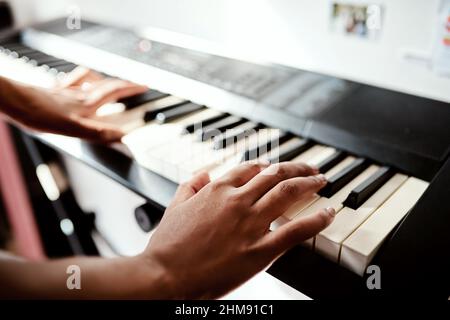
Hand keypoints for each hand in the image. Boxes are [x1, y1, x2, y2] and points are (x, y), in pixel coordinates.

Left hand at [0, 67, 146, 142]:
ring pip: (91, 82)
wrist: (13, 100)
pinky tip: (80, 83)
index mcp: (87, 104)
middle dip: (124, 85)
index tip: (144, 87)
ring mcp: (67, 91)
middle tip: (136, 85)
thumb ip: (99, 132)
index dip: (131, 90)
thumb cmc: (39, 114)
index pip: (114, 92)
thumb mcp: (73, 129)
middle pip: (107, 85)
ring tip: (112, 83)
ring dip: (105, 81)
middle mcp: (79, 95)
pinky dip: (81, 80)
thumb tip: (122, 136)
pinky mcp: (54, 91)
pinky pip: (72, 82)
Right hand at [144, 161, 334, 298]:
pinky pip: (296, 230)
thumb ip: (191, 185)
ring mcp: (251, 224)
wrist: (166, 276)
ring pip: (288, 193)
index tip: (275, 167)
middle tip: (310, 168)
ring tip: (321, 181)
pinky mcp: (260, 250)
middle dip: (297, 167)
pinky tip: (328, 213)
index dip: (267, 165)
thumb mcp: (174, 206)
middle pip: (276, 175)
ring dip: (309, 183)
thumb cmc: (169, 245)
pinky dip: (317, 219)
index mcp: (218, 189)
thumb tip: (203, 174)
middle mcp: (238, 201)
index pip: (251, 168)